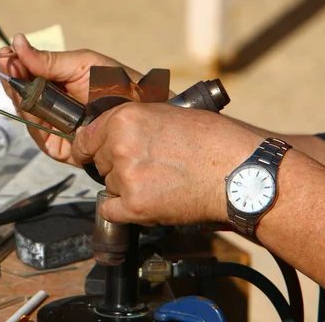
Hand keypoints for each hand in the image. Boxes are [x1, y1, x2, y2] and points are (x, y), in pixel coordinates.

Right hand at [0, 33, 141, 165]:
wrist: (141, 112)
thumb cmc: (118, 85)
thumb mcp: (81, 64)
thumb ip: (48, 60)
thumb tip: (17, 43)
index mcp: (58, 83)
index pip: (28, 75)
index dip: (15, 64)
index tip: (6, 52)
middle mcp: (52, 105)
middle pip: (21, 94)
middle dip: (12, 76)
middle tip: (5, 61)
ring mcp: (53, 126)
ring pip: (24, 112)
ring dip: (16, 93)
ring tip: (13, 73)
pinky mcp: (56, 146)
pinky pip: (36, 131)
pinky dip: (28, 114)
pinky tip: (24, 97)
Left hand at [71, 102, 263, 225]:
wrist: (238, 171)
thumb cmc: (210, 139)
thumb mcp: (165, 113)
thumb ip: (131, 122)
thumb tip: (103, 132)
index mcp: (124, 119)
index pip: (86, 138)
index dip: (92, 147)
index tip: (94, 153)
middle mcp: (120, 146)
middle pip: (98, 162)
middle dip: (115, 165)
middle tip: (147, 165)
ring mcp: (127, 178)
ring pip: (109, 185)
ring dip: (125, 186)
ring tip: (159, 180)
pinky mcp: (136, 206)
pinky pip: (110, 211)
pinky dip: (123, 209)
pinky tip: (146, 200)